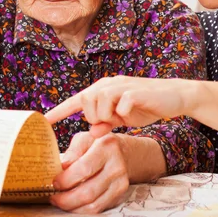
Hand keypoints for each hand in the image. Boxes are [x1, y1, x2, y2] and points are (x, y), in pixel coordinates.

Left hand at [45, 76, 193, 137]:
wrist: (173, 97)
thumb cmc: (145, 106)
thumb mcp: (122, 118)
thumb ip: (106, 123)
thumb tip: (92, 132)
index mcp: (102, 88)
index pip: (76, 100)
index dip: (59, 111)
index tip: (43, 122)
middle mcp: (108, 84)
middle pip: (85, 102)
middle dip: (95, 117)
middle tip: (111, 120)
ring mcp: (121, 85)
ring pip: (99, 104)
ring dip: (109, 116)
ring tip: (122, 116)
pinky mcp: (133, 91)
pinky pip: (119, 106)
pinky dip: (124, 114)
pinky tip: (133, 112)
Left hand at [49, 132, 129, 213]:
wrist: (124, 153)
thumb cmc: (99, 145)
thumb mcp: (85, 139)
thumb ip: (73, 152)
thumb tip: (62, 169)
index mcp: (106, 147)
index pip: (84, 169)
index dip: (66, 180)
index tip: (54, 183)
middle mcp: (116, 166)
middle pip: (88, 192)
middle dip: (66, 199)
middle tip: (54, 198)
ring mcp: (120, 183)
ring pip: (93, 205)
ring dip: (73, 207)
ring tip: (61, 202)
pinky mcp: (120, 195)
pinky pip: (98, 209)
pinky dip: (82, 210)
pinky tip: (73, 204)